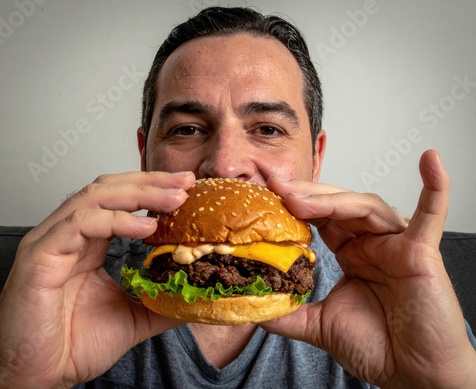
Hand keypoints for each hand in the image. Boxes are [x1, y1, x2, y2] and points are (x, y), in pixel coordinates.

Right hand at [0, 171, 194, 387]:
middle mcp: (67, 236)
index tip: (186, 187)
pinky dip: (115, 220)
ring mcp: (51, 242)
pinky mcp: (40, 256)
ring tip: (173, 199)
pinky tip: (146, 227)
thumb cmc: (72, 346)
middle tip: (185, 181)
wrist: (38, 378)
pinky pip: (79, 224)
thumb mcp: (132, 318)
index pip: (119, 201)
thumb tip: (194, 295)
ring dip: (138, 194)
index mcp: (87, 244)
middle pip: (109, 190)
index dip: (152, 190)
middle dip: (150, 182)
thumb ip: (161, 302)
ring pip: (94, 198)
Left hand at [262, 150, 475, 387]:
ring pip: (367, 206)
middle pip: (339, 206)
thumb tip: (255, 309)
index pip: (322, 219)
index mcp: (353, 255)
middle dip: (307, 195)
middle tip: (276, 186)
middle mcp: (373, 245)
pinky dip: (434, 189)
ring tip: (298, 198)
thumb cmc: (378, 348)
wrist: (414, 375)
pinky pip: (431, 215)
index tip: (268, 195)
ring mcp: (397, 245)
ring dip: (334, 199)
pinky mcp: (421, 253)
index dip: (297, 205)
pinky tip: (431, 161)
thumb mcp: (321, 326)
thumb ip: (290, 316)